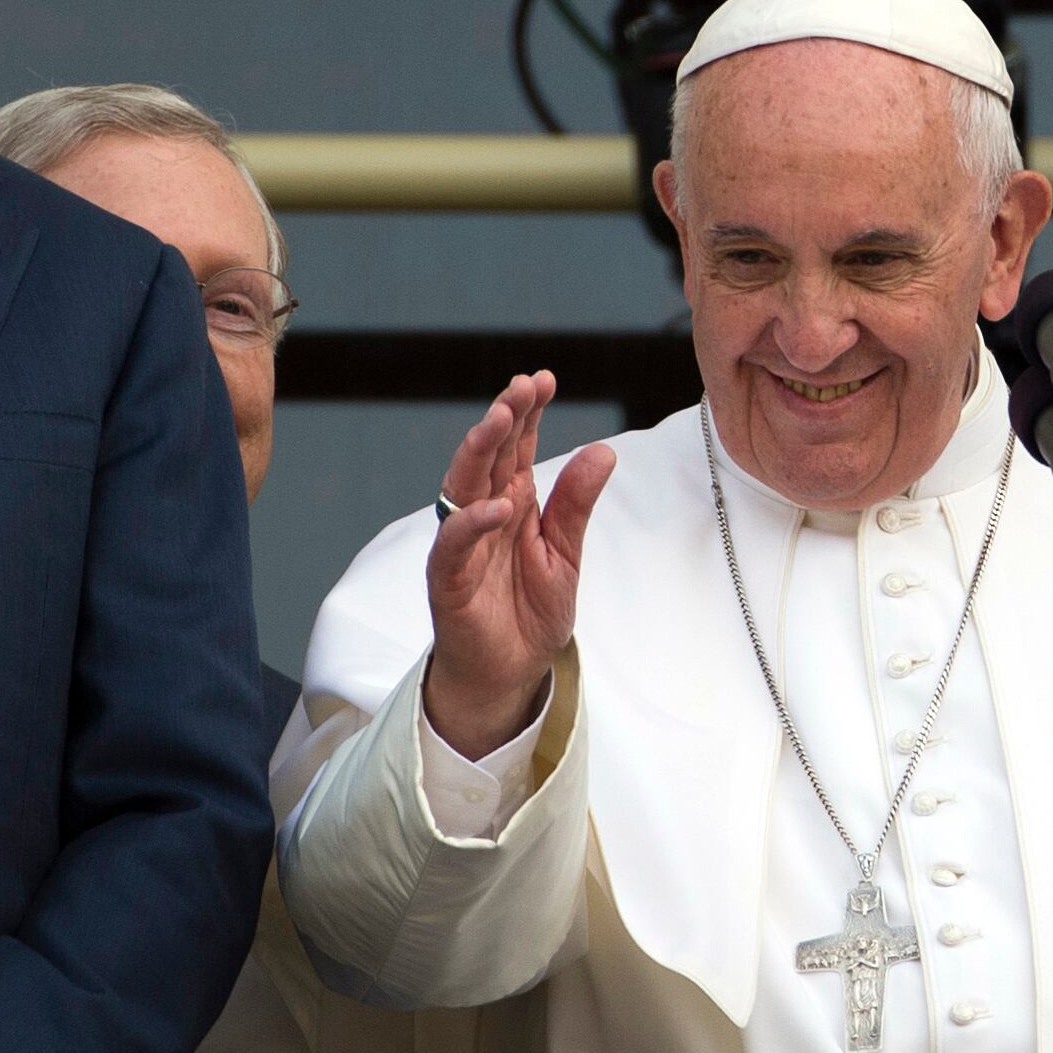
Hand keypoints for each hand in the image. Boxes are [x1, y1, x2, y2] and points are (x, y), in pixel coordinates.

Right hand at [423, 371, 615, 759]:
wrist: (510, 673)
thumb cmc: (529, 612)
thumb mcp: (566, 554)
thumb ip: (576, 504)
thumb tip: (603, 449)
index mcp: (512, 502)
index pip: (517, 447)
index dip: (528, 412)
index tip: (545, 379)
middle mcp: (483, 514)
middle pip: (488, 455)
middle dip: (503, 416)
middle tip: (522, 385)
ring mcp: (463, 543)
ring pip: (463, 486)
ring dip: (479, 450)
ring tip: (501, 419)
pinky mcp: (449, 579)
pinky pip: (455, 545)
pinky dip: (473, 523)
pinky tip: (498, 505)